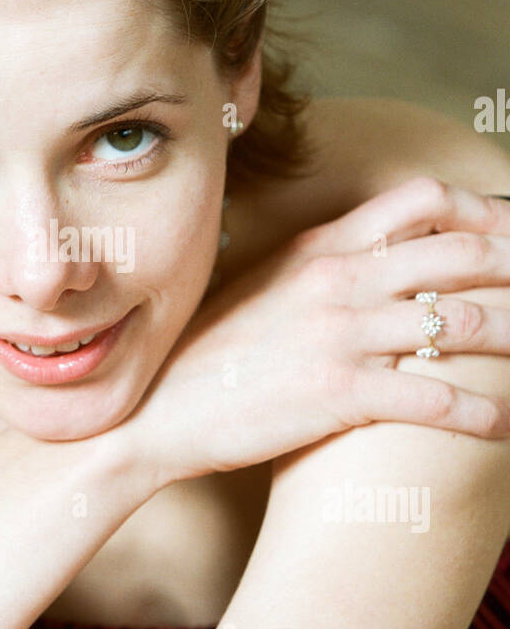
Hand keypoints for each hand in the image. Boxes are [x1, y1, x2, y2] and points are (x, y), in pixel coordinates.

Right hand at [118, 177, 509, 485]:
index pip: (422, 202)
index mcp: (324, 247)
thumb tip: (375, 263)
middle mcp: (340, 279)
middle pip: (462, 254)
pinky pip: (433, 400)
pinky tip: (504, 427)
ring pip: (463, 324)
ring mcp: (341, 335)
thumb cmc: (212, 353)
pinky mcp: (339, 394)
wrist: (154, 411)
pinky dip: (482, 416)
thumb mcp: (267, 286)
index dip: (484, 211)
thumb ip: (323, 266)